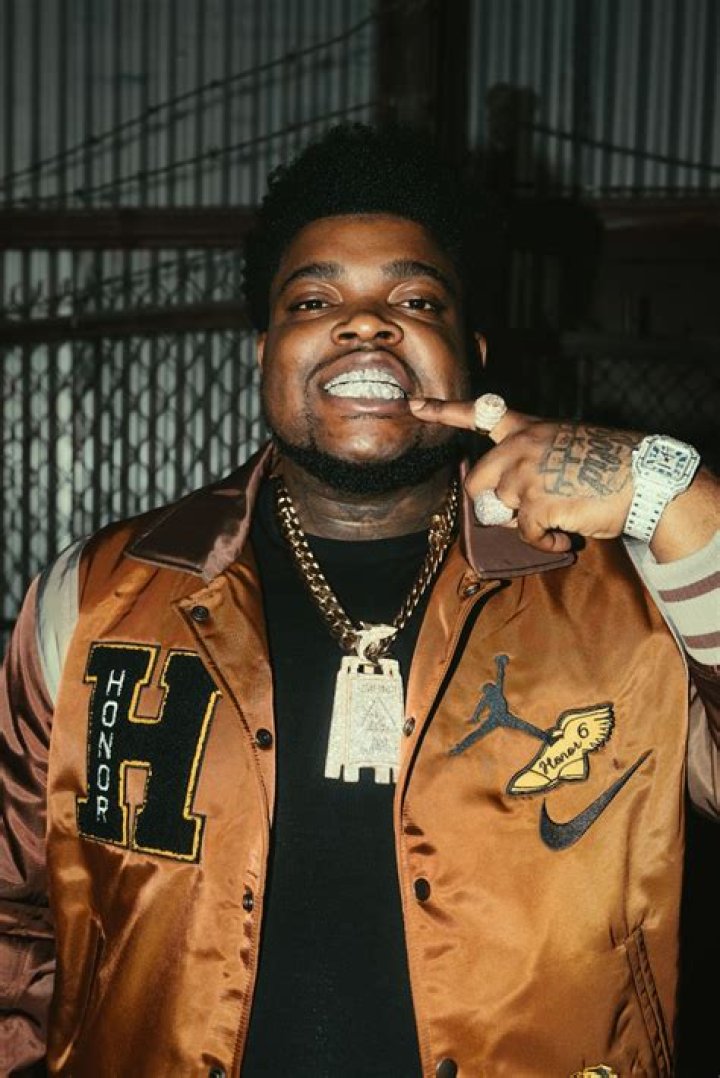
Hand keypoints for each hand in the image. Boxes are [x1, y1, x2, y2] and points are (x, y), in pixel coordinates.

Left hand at [409, 397, 639, 552]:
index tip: (412, 405)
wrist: (646, 478)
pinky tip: (563, 538)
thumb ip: (534, 456)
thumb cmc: (611, 465)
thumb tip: (511, 489)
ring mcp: (528, 473)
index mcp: (528, 428)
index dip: (441, 410)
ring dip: (526, 526)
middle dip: (493, 505)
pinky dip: (543, 543)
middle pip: (476, 481)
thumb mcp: (567, 444)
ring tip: (557, 522)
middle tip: (524, 512)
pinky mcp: (538, 502)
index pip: (478, 413)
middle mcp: (521, 446)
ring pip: (501, 510)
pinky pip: (524, 533)